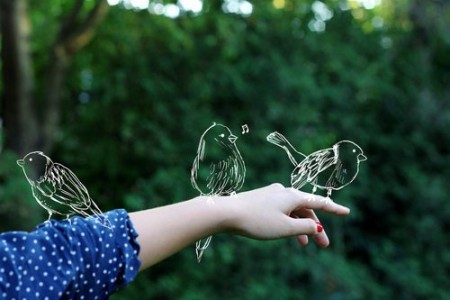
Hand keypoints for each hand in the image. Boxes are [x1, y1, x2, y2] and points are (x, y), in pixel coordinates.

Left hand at [222, 183, 349, 246]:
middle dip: (316, 226)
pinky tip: (286, 232)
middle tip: (324, 245)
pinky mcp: (261, 200)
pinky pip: (281, 211)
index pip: (319, 202)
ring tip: (305, 244)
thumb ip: (304, 227)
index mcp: (292, 196)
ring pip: (293, 211)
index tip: (347, 213)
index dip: (334, 209)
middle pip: (306, 209)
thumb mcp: (285, 228)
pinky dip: (288, 221)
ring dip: (301, 226)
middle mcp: (284, 191)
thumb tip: (316, 225)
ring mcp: (272, 195)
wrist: (226, 212)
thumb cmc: (257, 220)